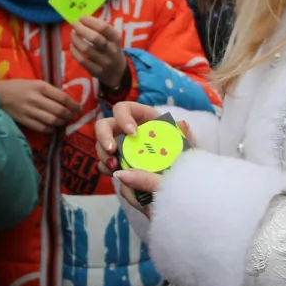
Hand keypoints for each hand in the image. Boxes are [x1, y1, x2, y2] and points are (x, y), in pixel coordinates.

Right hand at [0, 79, 78, 133]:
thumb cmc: (18, 87)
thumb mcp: (34, 83)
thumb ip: (49, 91)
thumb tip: (66, 101)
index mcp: (40, 86)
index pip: (62, 97)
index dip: (74, 105)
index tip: (80, 109)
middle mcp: (35, 98)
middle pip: (59, 110)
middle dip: (70, 115)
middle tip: (74, 117)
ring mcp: (29, 111)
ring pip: (52, 120)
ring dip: (62, 123)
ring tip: (65, 122)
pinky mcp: (24, 120)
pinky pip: (42, 128)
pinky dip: (50, 129)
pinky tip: (53, 127)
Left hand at [70, 15, 128, 90]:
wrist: (118, 71)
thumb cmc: (111, 49)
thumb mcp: (112, 38)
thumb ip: (101, 29)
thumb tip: (83, 19)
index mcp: (116, 39)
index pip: (103, 27)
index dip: (90, 21)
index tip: (81, 17)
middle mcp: (111, 50)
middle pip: (95, 38)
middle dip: (81, 29)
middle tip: (74, 24)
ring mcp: (104, 62)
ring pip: (86, 49)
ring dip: (76, 40)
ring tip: (72, 34)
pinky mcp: (96, 71)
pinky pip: (82, 61)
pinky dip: (74, 52)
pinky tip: (72, 46)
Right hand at [94, 101, 188, 215]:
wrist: (175, 175)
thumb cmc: (179, 153)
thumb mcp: (184, 145)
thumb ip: (184, 135)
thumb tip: (183, 124)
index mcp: (140, 118)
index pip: (123, 108)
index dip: (123, 117)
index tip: (132, 132)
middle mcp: (125, 129)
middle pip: (104, 125)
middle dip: (104, 136)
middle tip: (112, 150)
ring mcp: (118, 146)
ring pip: (101, 146)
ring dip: (103, 156)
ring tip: (114, 167)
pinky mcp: (116, 163)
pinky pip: (104, 164)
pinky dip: (107, 170)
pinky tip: (116, 176)